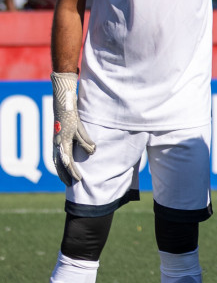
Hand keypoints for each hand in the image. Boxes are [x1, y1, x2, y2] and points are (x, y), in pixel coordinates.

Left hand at [50, 71, 93, 185]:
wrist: (63, 99)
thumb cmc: (68, 115)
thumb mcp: (71, 129)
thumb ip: (77, 140)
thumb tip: (92, 150)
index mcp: (57, 141)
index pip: (57, 160)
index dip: (61, 171)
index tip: (67, 182)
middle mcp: (59, 140)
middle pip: (61, 161)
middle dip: (67, 173)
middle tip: (74, 183)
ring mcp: (65, 134)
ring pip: (68, 155)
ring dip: (72, 168)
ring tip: (79, 178)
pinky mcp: (72, 127)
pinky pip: (80, 138)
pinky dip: (87, 145)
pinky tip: (93, 150)